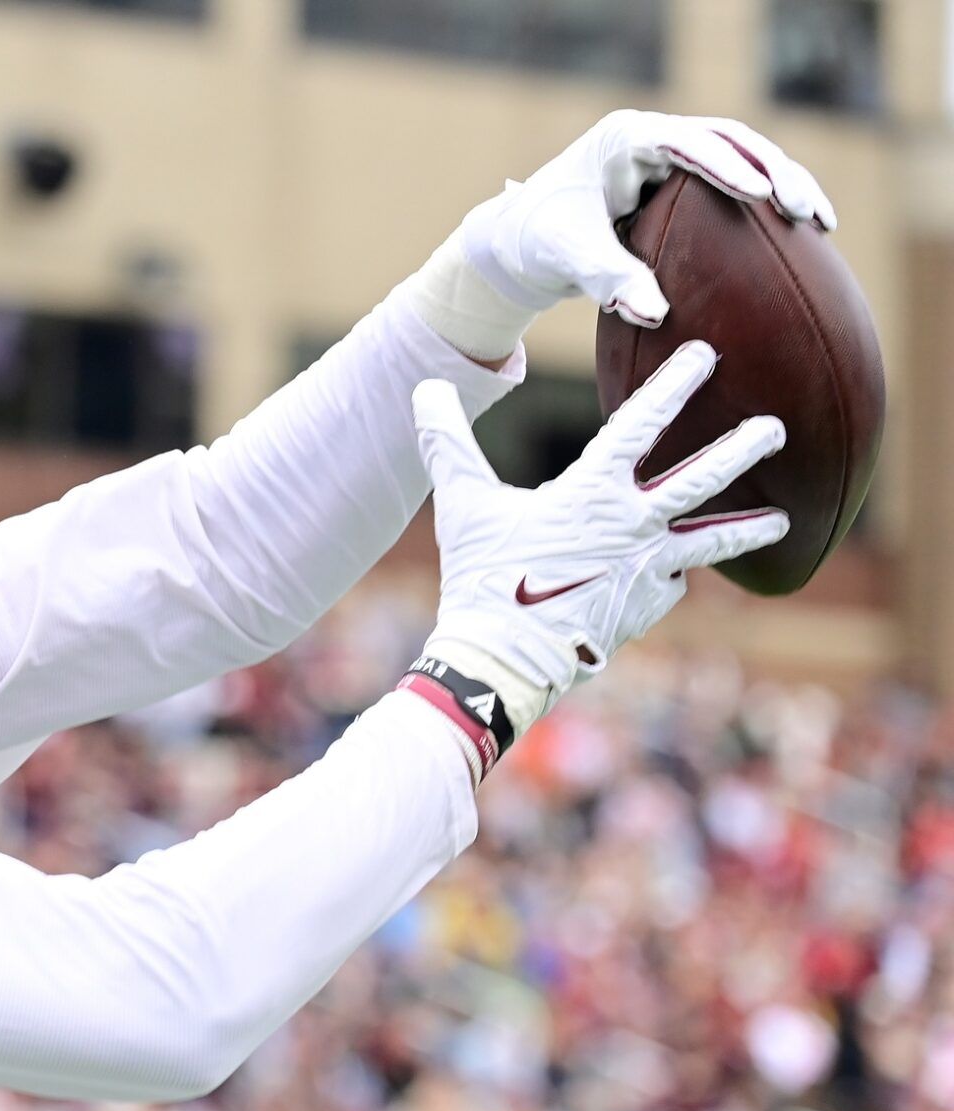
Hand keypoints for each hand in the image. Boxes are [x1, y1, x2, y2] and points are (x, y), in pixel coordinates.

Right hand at [416, 340, 788, 732]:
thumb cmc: (482, 576)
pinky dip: (672, 576)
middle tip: (776, 427)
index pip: (640, 424)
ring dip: (748, 528)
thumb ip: (448, 442)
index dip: (674, 385)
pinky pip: (670, 584)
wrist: (504, 657)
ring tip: (782, 520)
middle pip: (700, 479)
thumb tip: (425, 388)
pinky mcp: (645, 608)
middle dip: (741, 448)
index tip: (705, 355)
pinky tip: (675, 577)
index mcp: (592, 492)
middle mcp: (633, 527)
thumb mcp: (461, 503)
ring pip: (709, 541)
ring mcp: (647, 571)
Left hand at [464, 109, 837, 325]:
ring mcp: (674, 156)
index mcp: (625, 140)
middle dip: (773, 171)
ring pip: (745, 157)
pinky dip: (770, 205)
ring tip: (820, 223)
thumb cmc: (539, 241)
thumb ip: (607, 278)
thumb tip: (656, 313)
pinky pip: (738, 183)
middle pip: (730, 140)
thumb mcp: (566, 257)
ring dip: (785, 185)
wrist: (523, 240)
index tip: (758, 193)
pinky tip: (807, 235)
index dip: (725, 166)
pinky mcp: (686, 181)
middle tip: (804, 212)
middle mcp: (655, 138)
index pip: (684, 143)